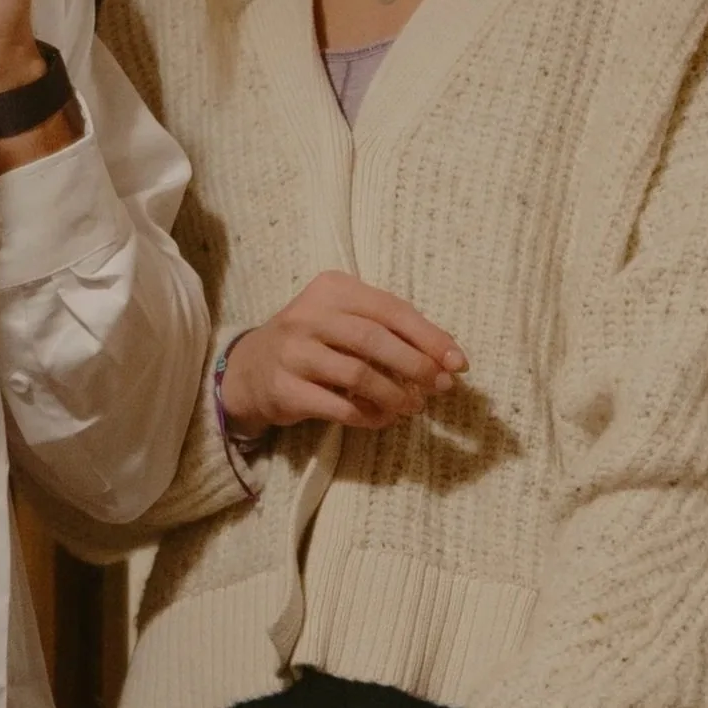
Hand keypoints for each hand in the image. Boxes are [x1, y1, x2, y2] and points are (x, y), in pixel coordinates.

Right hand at [221, 272, 467, 436]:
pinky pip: (337, 406)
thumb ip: (388, 329)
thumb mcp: (345, 320)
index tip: (458, 362)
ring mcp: (293, 352)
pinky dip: (367, 416)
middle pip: (374, 340)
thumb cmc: (314, 342)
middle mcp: (309, 315)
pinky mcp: (284, 389)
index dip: (429, 337)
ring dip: (394, 395)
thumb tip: (445, 357)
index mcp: (332, 289)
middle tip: (441, 387)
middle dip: (416, 366)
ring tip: (412, 407)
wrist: (250, 369)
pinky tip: (382, 418)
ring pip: (357, 375)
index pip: (391, 310)